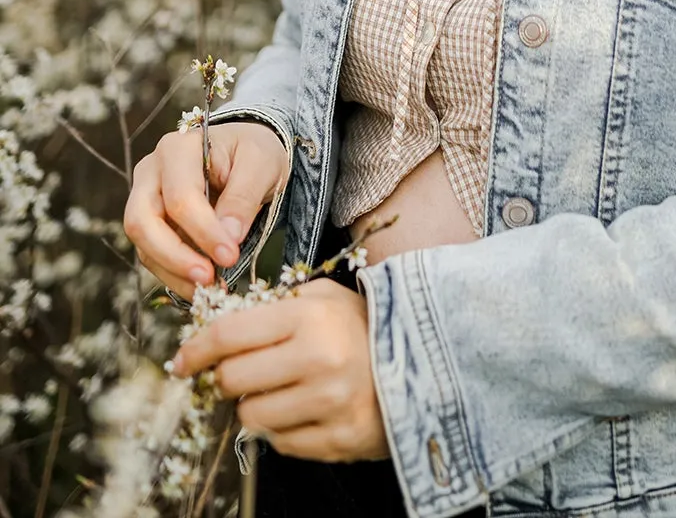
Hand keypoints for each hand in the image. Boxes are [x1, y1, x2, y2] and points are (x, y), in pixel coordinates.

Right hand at [123, 121, 289, 299]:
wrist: (245, 153)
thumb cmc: (252, 152)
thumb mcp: (260, 164)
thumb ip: (243, 197)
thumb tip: (228, 237)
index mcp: (178, 148)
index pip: (181, 197)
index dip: (204, 231)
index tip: (230, 255)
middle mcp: (151, 171)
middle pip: (143, 221)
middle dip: (175, 256)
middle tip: (209, 278)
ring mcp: (145, 197)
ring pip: (143, 243)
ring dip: (173, 271)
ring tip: (208, 288)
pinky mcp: (149, 223)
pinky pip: (152, 255)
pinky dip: (173, 274)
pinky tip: (199, 286)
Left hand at [169, 278, 389, 461]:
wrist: (428, 361)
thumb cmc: (365, 325)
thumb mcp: (325, 297)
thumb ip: (276, 306)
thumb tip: (220, 327)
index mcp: (310, 317)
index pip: (229, 334)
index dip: (196, 349)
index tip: (183, 360)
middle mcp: (317, 360)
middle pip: (232, 379)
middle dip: (226, 377)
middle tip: (238, 372)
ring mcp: (328, 405)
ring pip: (251, 416)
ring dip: (255, 404)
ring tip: (279, 390)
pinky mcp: (337, 441)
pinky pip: (281, 443)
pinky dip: (283, 428)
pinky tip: (304, 409)